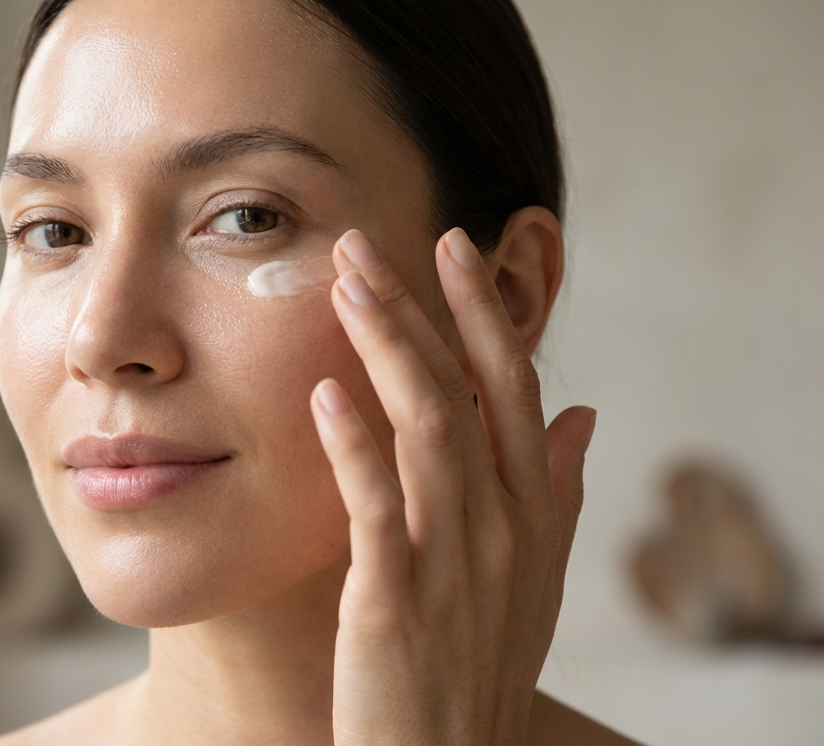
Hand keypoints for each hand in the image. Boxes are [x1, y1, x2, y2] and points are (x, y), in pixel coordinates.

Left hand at [312, 228, 595, 744]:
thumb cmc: (479, 665)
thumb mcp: (536, 580)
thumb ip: (557, 494)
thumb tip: (585, 418)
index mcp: (533, 514)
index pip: (515, 390)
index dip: (483, 314)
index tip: (452, 246)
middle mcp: (503, 526)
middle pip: (467, 391)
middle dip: (418, 307)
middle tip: (362, 242)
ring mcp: (452, 561)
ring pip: (428, 427)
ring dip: (385, 347)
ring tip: (342, 284)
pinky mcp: (394, 599)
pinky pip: (377, 506)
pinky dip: (354, 445)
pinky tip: (324, 392)